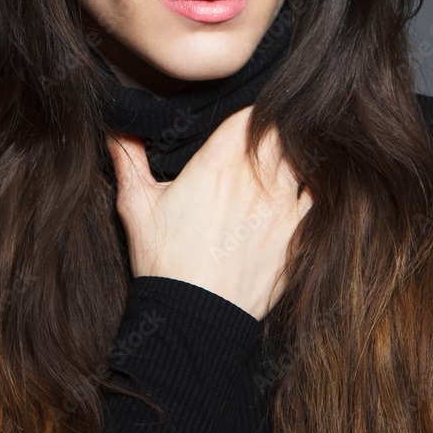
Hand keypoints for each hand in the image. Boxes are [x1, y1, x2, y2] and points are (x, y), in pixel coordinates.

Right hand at [105, 106, 312, 320]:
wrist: (195, 321)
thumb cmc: (164, 263)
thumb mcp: (136, 206)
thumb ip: (128, 158)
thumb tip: (116, 123)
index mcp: (220, 163)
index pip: (251, 114)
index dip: (250, 112)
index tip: (244, 119)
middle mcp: (258, 178)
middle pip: (282, 132)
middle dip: (274, 129)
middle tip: (264, 136)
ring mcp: (283, 206)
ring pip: (304, 159)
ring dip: (294, 155)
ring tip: (281, 161)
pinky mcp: (297, 234)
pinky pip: (316, 196)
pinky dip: (310, 188)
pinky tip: (298, 191)